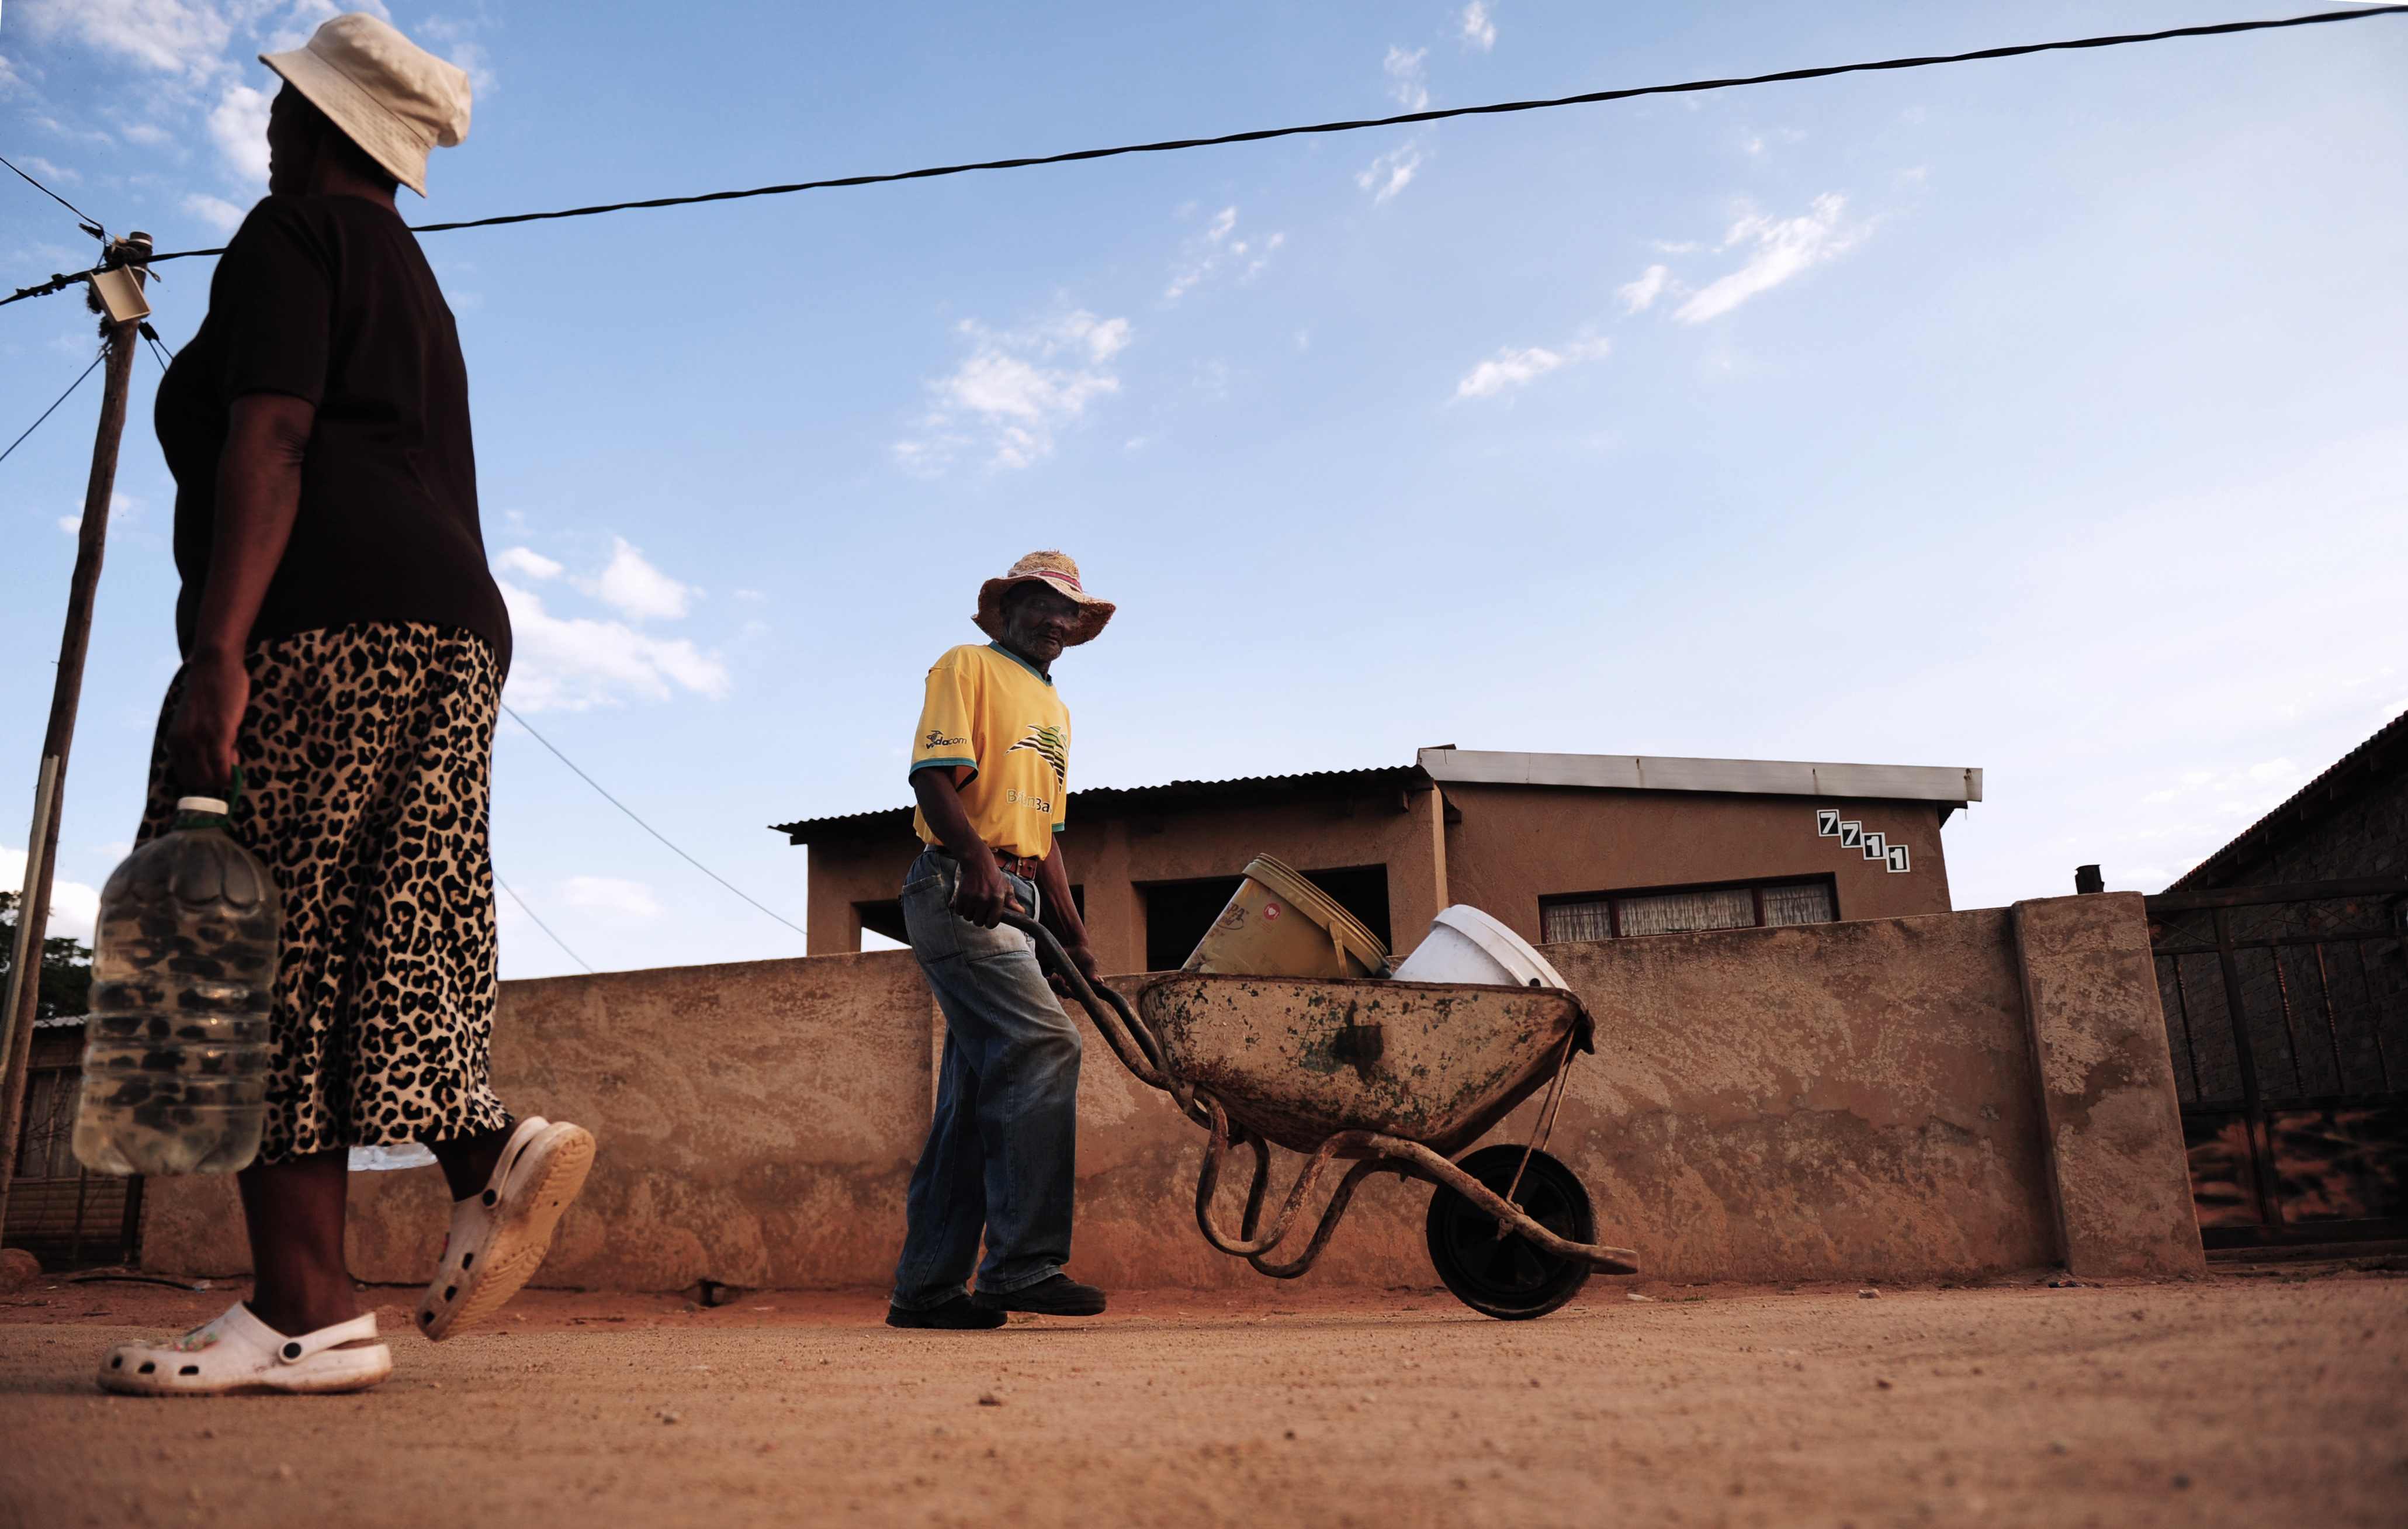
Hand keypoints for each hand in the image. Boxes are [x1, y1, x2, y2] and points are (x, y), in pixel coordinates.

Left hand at [164, 651, 248, 798]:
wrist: (214, 664)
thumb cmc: (209, 689)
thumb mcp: (191, 720)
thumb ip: (194, 738)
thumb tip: (206, 758)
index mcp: (174, 741)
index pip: (185, 777)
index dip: (205, 777)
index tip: (217, 765)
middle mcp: (182, 743)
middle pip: (196, 782)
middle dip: (215, 779)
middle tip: (228, 760)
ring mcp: (199, 739)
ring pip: (210, 778)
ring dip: (225, 774)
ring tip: (233, 752)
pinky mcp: (219, 732)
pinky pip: (223, 766)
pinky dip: (232, 770)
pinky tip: (237, 751)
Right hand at [949, 853, 1018, 928]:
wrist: (978, 863)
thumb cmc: (994, 876)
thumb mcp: (1006, 887)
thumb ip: (1012, 901)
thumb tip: (1021, 912)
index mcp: (997, 899)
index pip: (992, 922)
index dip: (990, 923)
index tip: (988, 921)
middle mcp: (985, 899)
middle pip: (978, 922)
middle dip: (979, 918)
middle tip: (980, 910)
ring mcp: (972, 898)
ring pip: (968, 917)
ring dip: (970, 914)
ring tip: (974, 905)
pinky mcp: (961, 895)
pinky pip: (959, 912)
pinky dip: (961, 909)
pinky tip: (967, 902)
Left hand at [1046, 938, 1100, 1000]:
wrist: (1073, 946)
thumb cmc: (1084, 955)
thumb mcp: (1090, 962)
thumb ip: (1093, 971)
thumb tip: (1100, 982)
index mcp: (1084, 985)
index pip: (1078, 996)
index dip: (1073, 995)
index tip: (1068, 988)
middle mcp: (1074, 985)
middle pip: (1066, 995)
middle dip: (1062, 988)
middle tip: (1061, 977)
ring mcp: (1065, 983)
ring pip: (1058, 992)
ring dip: (1055, 986)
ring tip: (1055, 975)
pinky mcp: (1057, 979)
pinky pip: (1052, 986)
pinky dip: (1050, 983)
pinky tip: (1050, 977)